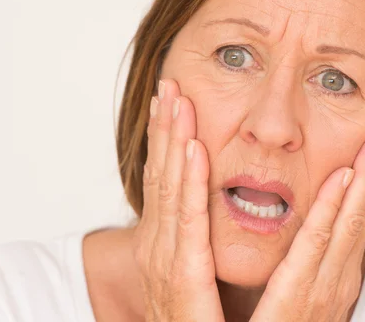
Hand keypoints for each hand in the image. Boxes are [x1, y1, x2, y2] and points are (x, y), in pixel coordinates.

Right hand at [132, 79, 224, 321]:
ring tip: (176, 99)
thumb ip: (195, 247)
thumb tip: (205, 216)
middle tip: (168, 84)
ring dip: (174, 140)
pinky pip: (189, 223)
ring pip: (171, 188)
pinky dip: (190, 183)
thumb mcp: (189, 279)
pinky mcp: (182, 278)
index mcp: (164, 246)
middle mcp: (158, 247)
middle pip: (163, 176)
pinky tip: (195, 149)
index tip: (171, 103)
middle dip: (165, 128)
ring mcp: (166, 261)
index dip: (166, 140)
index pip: (166, 182)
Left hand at [250, 121, 364, 321]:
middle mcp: (335, 277)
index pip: (357, 217)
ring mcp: (322, 287)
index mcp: (333, 274)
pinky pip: (315, 245)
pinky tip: (344, 177)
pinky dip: (332, 209)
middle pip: (362, 212)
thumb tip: (312, 230)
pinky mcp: (296, 296)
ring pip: (349, 220)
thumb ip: (304, 263)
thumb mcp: (296, 294)